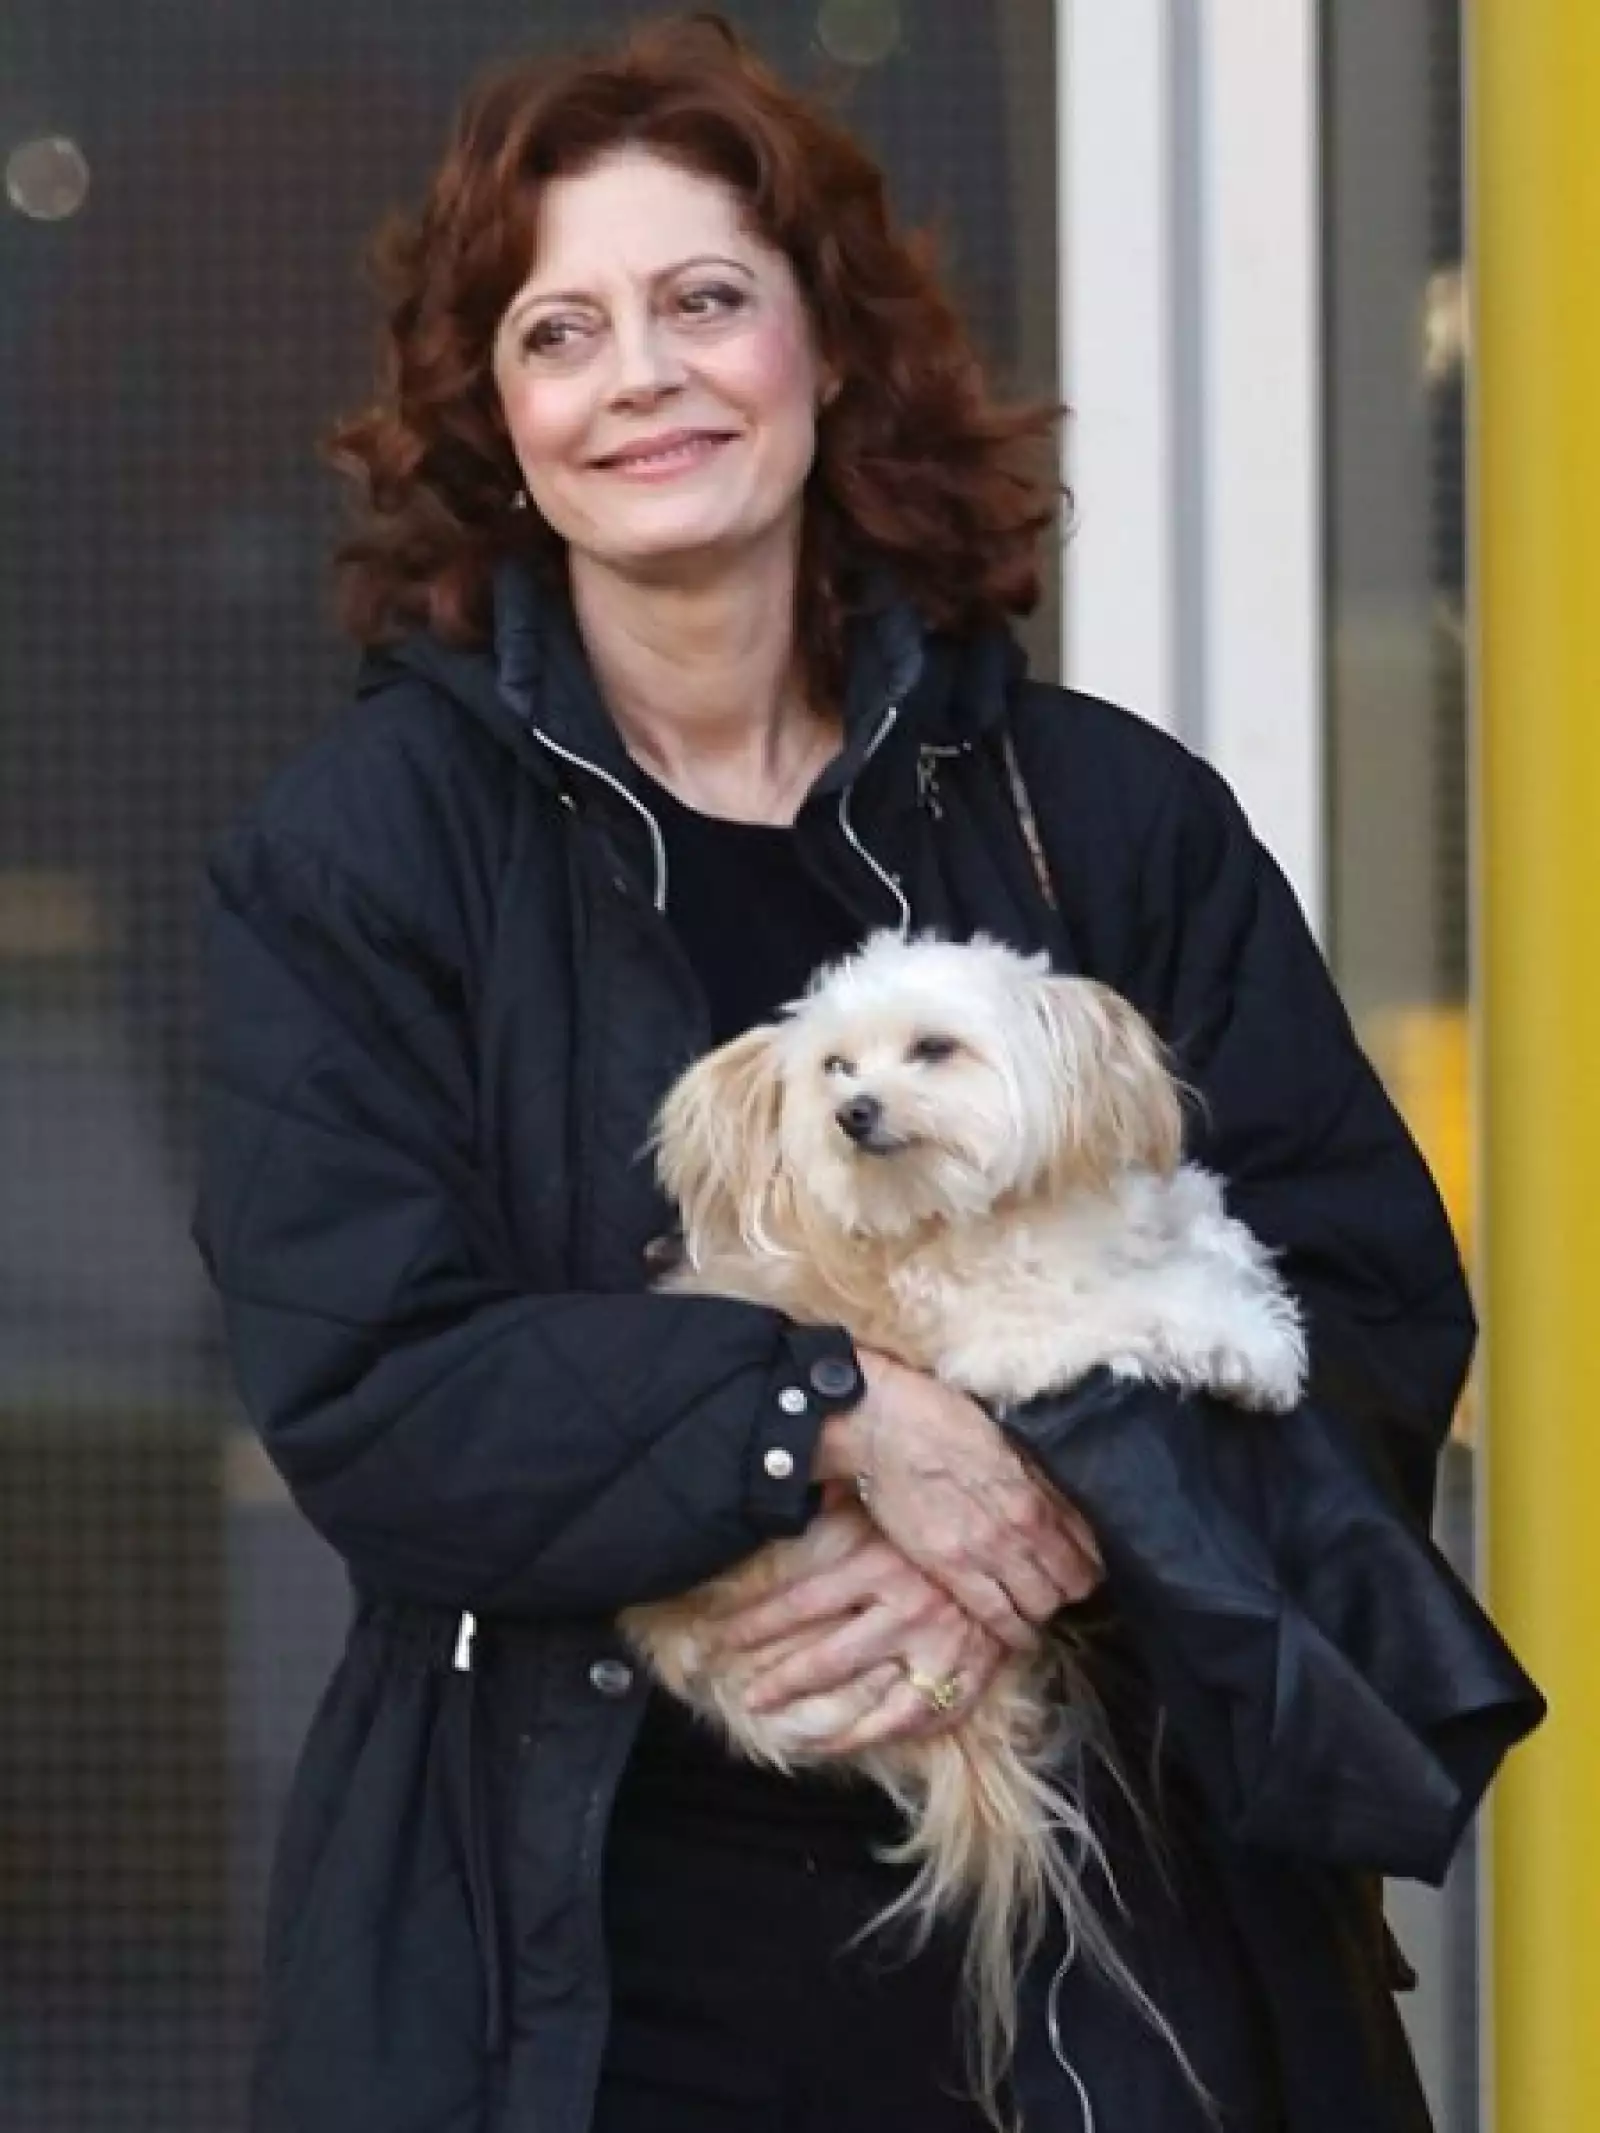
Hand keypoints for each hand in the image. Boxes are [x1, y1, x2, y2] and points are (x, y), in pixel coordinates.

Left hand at [715, 1507, 1014, 1753]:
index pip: (796, 1604)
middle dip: (777, 1682)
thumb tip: (772, 1500)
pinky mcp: (976, 1661)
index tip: (719, 1641)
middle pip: (822, 1659)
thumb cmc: (939, 1485)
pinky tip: (851, 1740)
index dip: (752, 1625)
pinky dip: (889, 1733)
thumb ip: (831, 1508)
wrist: (1019, 1496)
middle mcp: (907, 1605)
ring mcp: (943, 1639)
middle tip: (743, 1697)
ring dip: (821, 1720)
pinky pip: (929, 1713)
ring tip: (786, 1732)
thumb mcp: (878, 1497)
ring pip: (871, 1698)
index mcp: (878, 1561)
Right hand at [815, 1351, 1102, 1649]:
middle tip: (1062, 1589)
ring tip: (1037, 1609)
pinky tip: (1018, 1633)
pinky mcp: (948, 1571)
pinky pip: (995, 1616)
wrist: (881, 1426)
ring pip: (1037, 1607)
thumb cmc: (941, 1420)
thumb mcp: (1006, 1444)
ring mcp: (982, 1554)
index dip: (1090, 1566)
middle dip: (1070, 1590)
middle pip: (1068, 1586)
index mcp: (1034, 1495)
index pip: (1084, 1551)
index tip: (1086, 1569)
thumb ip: (1037, 1486)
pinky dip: (1013, 1630)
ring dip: (1043, 1611)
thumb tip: (1065, 1518)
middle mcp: (1017, 1531)